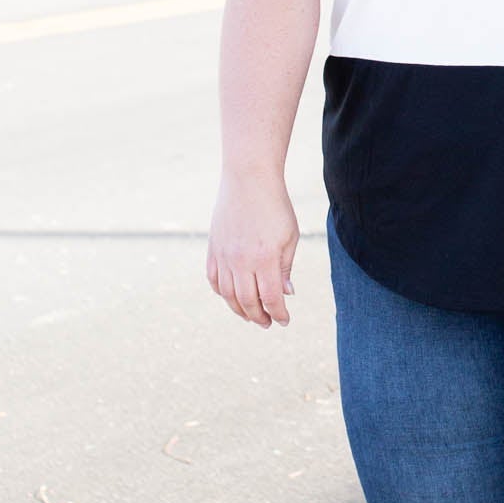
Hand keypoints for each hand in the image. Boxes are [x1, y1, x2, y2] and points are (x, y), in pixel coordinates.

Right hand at [206, 171, 299, 326]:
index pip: (272, 298)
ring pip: (228, 295)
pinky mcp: (213, 248)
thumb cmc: (275, 207)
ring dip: (240, 310)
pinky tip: (232, 296)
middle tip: (267, 323)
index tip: (284, 320)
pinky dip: (222, 293)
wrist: (248, 179)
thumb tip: (286, 294)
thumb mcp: (289, 237)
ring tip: (251, 315)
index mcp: (265, 259)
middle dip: (259, 317)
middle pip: (248, 302)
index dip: (279, 313)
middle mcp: (242, 261)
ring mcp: (224, 255)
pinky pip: (214, 279)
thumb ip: (285, 268)